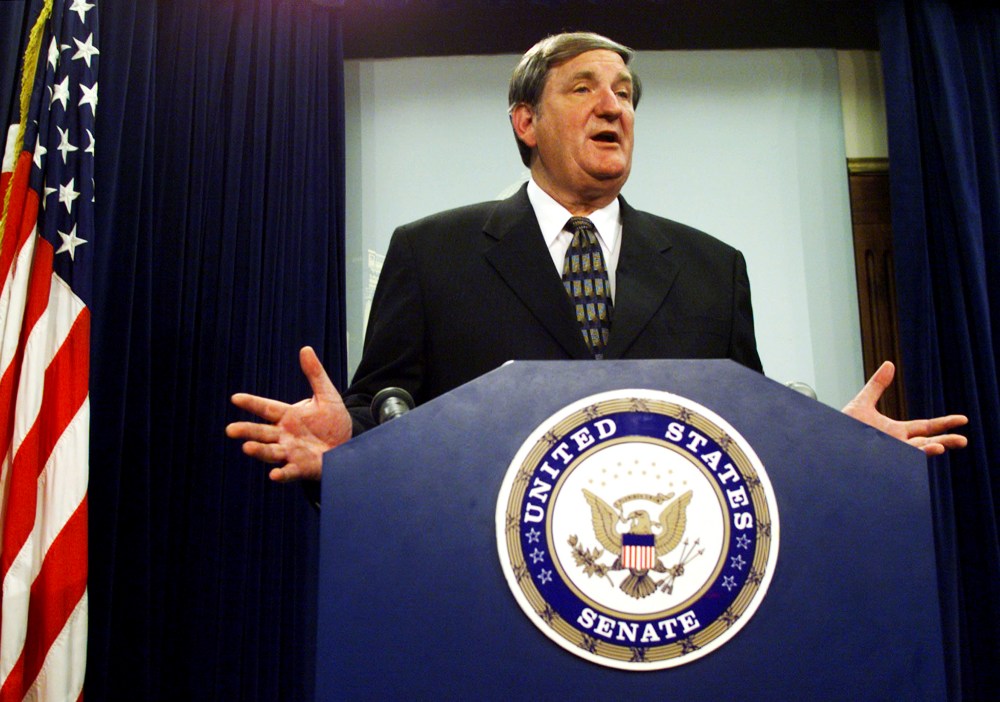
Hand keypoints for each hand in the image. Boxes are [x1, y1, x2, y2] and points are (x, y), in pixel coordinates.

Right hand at [226, 346, 351, 480]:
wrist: (348, 445)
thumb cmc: (333, 421)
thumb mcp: (327, 395)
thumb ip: (315, 375)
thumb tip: (305, 349)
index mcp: (287, 416)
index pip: (266, 408)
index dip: (251, 403)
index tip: (235, 398)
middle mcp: (284, 435)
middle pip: (261, 432)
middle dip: (247, 431)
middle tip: (230, 430)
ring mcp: (291, 452)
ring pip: (270, 452)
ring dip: (258, 451)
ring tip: (246, 447)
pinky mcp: (301, 467)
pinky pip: (289, 472)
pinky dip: (281, 474)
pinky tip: (273, 475)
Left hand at [841, 361, 967, 455]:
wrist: (828, 441)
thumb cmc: (844, 426)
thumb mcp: (862, 402)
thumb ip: (877, 385)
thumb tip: (889, 364)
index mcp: (897, 431)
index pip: (926, 428)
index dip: (945, 424)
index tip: (963, 420)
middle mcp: (898, 444)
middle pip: (928, 443)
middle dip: (946, 441)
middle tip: (963, 440)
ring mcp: (891, 454)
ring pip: (915, 454)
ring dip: (928, 451)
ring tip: (941, 447)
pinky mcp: (882, 461)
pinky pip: (898, 462)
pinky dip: (909, 458)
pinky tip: (919, 453)